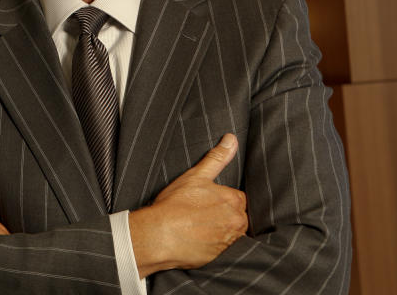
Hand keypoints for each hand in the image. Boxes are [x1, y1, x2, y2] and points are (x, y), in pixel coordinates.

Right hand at [129, 133, 247, 276]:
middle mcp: (236, 223)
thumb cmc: (174, 205)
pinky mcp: (220, 258)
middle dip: (225, 215)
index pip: (238, 198)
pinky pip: (224, 250)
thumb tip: (232, 139)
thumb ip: (217, 158)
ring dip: (221, 230)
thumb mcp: (195, 176)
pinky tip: (200, 240)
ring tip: (200, 227)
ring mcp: (229, 242)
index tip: (209, 200)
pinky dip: (215, 245)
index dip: (223, 198)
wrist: (158, 236)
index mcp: (234, 201)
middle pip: (238, 216)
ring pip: (231, 233)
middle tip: (202, 214)